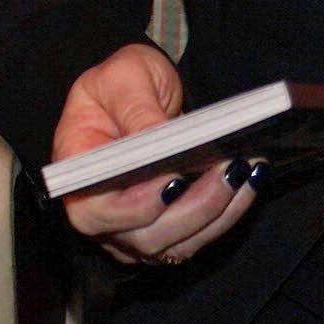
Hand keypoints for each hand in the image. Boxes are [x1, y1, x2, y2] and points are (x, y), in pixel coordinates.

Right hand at [54, 43, 261, 264]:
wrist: (140, 92)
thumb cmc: (121, 83)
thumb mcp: (122, 79)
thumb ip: (138, 109)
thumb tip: (163, 141)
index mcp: (76, 173)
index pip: (95, 211)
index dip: (135, 206)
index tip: (174, 180)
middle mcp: (100, 211)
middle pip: (145, 236)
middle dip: (193, 207)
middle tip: (228, 169)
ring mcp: (133, 228)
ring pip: (179, 244)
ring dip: (218, 211)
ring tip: (243, 170)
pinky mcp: (168, 231)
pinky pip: (200, 237)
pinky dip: (228, 213)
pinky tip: (247, 180)